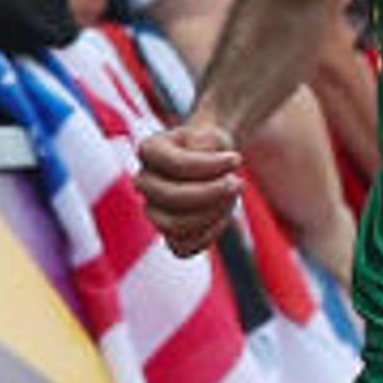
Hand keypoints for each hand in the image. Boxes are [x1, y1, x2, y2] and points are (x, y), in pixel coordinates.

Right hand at [137, 121, 244, 254]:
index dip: (211, 166)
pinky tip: (222, 216)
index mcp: (149, 150)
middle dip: (213, 193)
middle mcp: (144, 181)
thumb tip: (202, 149)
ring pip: (175, 227)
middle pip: (172, 197)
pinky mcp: (166, 233)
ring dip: (212, 216)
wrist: (210, 160)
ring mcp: (152, 210)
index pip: (176, 164)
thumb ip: (206, 139)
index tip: (237, 159)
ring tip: (231, 199)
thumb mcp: (212, 134)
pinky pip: (182, 248)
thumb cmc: (210, 146)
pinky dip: (207, 236)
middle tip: (238, 183)